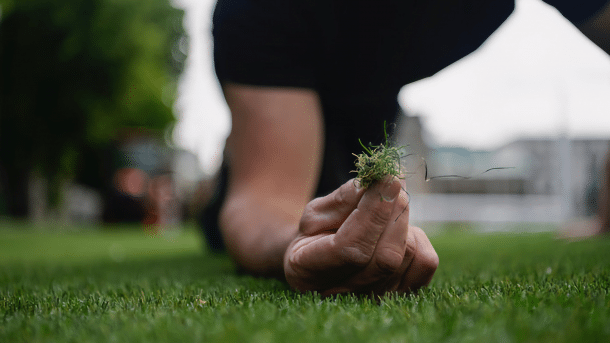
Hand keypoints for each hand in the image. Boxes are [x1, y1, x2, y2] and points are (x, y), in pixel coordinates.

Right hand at [284, 177, 438, 296]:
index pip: (351, 248)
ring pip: (408, 254)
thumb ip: (343, 199)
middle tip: (392, 181)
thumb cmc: (316, 235)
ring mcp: (376, 298)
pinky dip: (418, 237)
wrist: (323, 262)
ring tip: (386, 206)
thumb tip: (380, 183)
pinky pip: (426, 261)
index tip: (387, 180)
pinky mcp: (403, 293)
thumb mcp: (317, 212)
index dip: (373, 214)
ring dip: (403, 219)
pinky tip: (398, 229)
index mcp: (309, 271)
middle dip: (394, 212)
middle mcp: (344, 293)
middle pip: (386, 256)